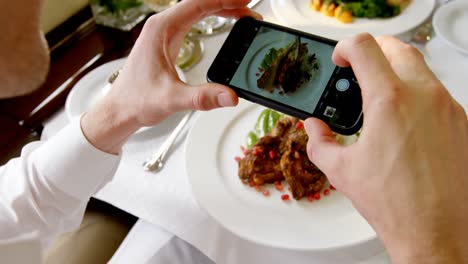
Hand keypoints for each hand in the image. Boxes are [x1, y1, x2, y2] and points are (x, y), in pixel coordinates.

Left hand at [81, 0, 261, 153]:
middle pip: (199, 3)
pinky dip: (210, 17)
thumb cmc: (136, 100)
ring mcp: (163, 33)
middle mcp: (161, 26)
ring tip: (243, 15)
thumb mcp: (172, 99)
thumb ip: (202, 97)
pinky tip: (223, 22)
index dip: (223, 0)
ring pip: (196, 10)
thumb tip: (230, 96)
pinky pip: (192, 20)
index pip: (197, 4)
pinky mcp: (166, 42)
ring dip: (220, 9)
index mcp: (161, 29)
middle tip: (250, 10)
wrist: (120, 110)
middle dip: (226, 3)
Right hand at [304, 34, 467, 262]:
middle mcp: (423, 96)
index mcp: (389, 101)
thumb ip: (320, 141)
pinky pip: (436, 92)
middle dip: (374, 51)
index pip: (365, 48)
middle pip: (398, 48)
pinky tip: (402, 119)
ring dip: (396, 72)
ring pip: (420, 69)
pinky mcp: (461, 122)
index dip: (345, 47)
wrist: (438, 231)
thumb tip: (314, 129)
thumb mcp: (341, 170)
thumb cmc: (396, 204)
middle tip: (358, 67)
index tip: (340, 58)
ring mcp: (447, 107)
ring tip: (378, 95)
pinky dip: (416, 93)